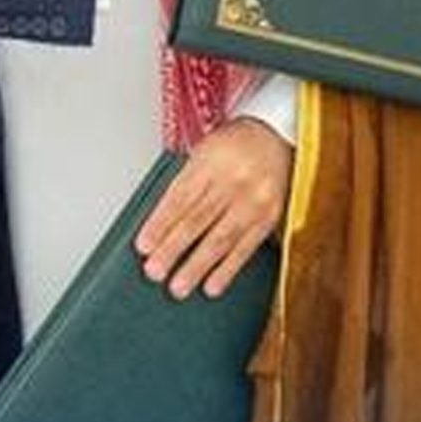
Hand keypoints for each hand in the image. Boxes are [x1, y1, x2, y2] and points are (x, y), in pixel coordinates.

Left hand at [134, 115, 293, 299]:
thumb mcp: (204, 153)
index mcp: (211, 161)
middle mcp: (233, 181)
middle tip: (154, 272)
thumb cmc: (233, 146)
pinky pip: (245, 248)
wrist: (276, 134)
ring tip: (178, 287)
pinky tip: (212, 286)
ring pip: (220, 239)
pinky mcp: (269, 217)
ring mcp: (253, 201)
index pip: (180, 198)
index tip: (144, 246)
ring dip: (197, 266)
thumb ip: (185, 184)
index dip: (160, 224)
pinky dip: (227, 270)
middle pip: (197, 220)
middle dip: (173, 249)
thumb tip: (158, 225)